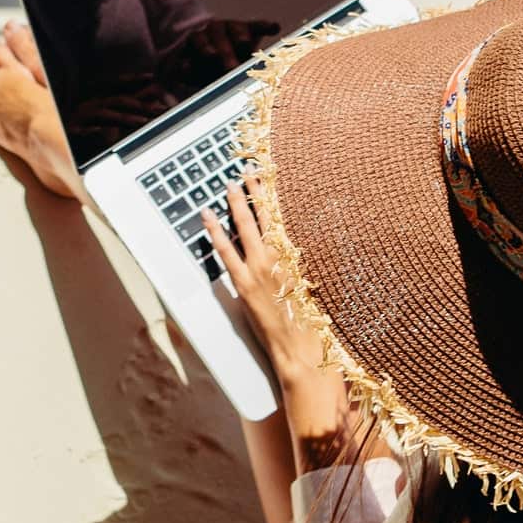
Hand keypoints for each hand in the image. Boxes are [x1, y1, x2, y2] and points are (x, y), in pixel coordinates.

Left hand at [202, 172, 327, 391]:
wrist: (303, 350)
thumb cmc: (314, 322)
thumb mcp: (315, 285)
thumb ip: (303, 264)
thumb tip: (295, 248)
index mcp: (299, 254)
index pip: (285, 217)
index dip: (276, 196)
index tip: (271, 177)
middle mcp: (280, 255)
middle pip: (265, 214)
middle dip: (256, 191)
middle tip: (249, 172)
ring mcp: (259, 267)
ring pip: (245, 226)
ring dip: (237, 204)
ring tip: (230, 185)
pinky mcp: (244, 283)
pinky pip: (225, 251)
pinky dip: (215, 233)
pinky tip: (207, 218)